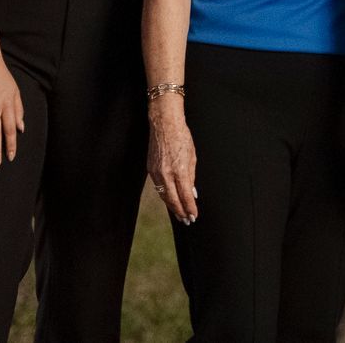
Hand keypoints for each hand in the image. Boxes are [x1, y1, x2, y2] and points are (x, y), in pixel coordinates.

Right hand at [147, 102, 199, 222]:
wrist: (164, 124)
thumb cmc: (182, 137)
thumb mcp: (192, 156)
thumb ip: (191, 176)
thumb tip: (193, 193)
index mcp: (179, 169)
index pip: (185, 195)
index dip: (190, 208)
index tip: (194, 216)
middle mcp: (166, 173)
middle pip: (172, 200)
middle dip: (180, 212)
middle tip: (187, 221)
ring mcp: (156, 172)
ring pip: (164, 195)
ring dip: (172, 206)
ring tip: (180, 214)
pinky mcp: (150, 170)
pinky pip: (159, 187)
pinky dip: (165, 196)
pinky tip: (171, 200)